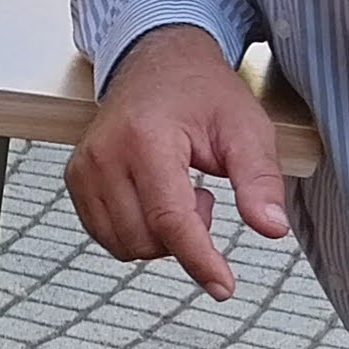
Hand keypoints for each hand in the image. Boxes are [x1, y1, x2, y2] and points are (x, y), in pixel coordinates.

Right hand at [64, 24, 292, 296]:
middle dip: (185, 236)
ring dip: (160, 236)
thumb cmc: (201, 91)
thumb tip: (271, 228)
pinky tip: (154, 199)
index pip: (170, 219)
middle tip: (204, 194)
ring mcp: (84, 169)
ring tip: (178, 192)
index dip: (199, 259)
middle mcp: (105, 154)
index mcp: (146, 138)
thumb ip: (260, 180)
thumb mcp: (246, 128)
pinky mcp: (76, 180)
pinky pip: (107, 236)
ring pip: (125, 245)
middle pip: (147, 240)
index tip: (223, 286)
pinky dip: (138, 232)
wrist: (158, 61)